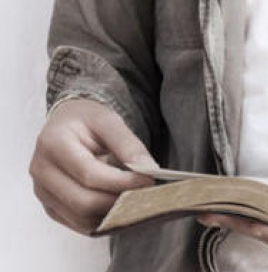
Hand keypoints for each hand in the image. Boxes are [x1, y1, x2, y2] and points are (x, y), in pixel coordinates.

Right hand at [30, 99, 155, 234]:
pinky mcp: (51, 207)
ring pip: (82, 218)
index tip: (149, 180)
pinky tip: (119, 205)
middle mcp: (41, 171)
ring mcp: (43, 192)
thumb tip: (147, 169)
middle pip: (84, 202)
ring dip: (112, 213)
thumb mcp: (109, 121)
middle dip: (119, 201)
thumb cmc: (87, 121)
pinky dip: (103, 220)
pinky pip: (80, 224)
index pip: (90, 175)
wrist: (68, 124)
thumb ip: (129, 145)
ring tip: (133, 197)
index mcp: (53, 144)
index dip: (122, 182)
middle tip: (144, 193)